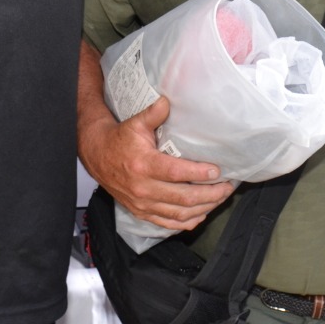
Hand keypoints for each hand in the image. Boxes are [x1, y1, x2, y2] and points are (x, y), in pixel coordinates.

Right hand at [79, 96, 235, 230]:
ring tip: (220, 198)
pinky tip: (202, 213)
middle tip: (227, 187)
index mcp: (143, 165)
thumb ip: (154, 113)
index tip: (217, 170)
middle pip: (183, 198)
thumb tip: (168, 100)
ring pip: (179, 214)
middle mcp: (143, 188)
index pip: (175, 173)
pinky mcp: (141, 212)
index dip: (198, 173)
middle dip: (210, 194)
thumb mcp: (135, 123)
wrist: (97, 156)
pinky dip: (188, 221)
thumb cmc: (120, 139)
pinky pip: (168, 223)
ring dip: (204, 208)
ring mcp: (142, 204)